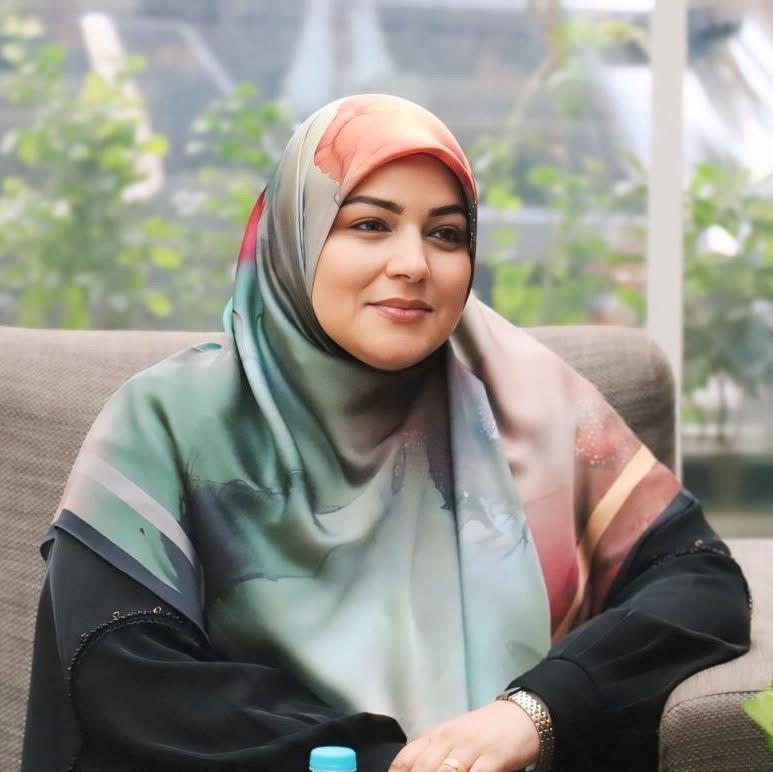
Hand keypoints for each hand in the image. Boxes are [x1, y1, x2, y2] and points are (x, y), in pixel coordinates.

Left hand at [388, 700, 539, 771]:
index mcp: (436, 736)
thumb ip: (433, 756)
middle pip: (423, 768)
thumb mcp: (454, 739)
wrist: (522, 715)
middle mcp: (449, 740)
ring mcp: (471, 748)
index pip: (406, 758)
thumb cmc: (483, 733)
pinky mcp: (494, 757)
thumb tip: (412, 771)